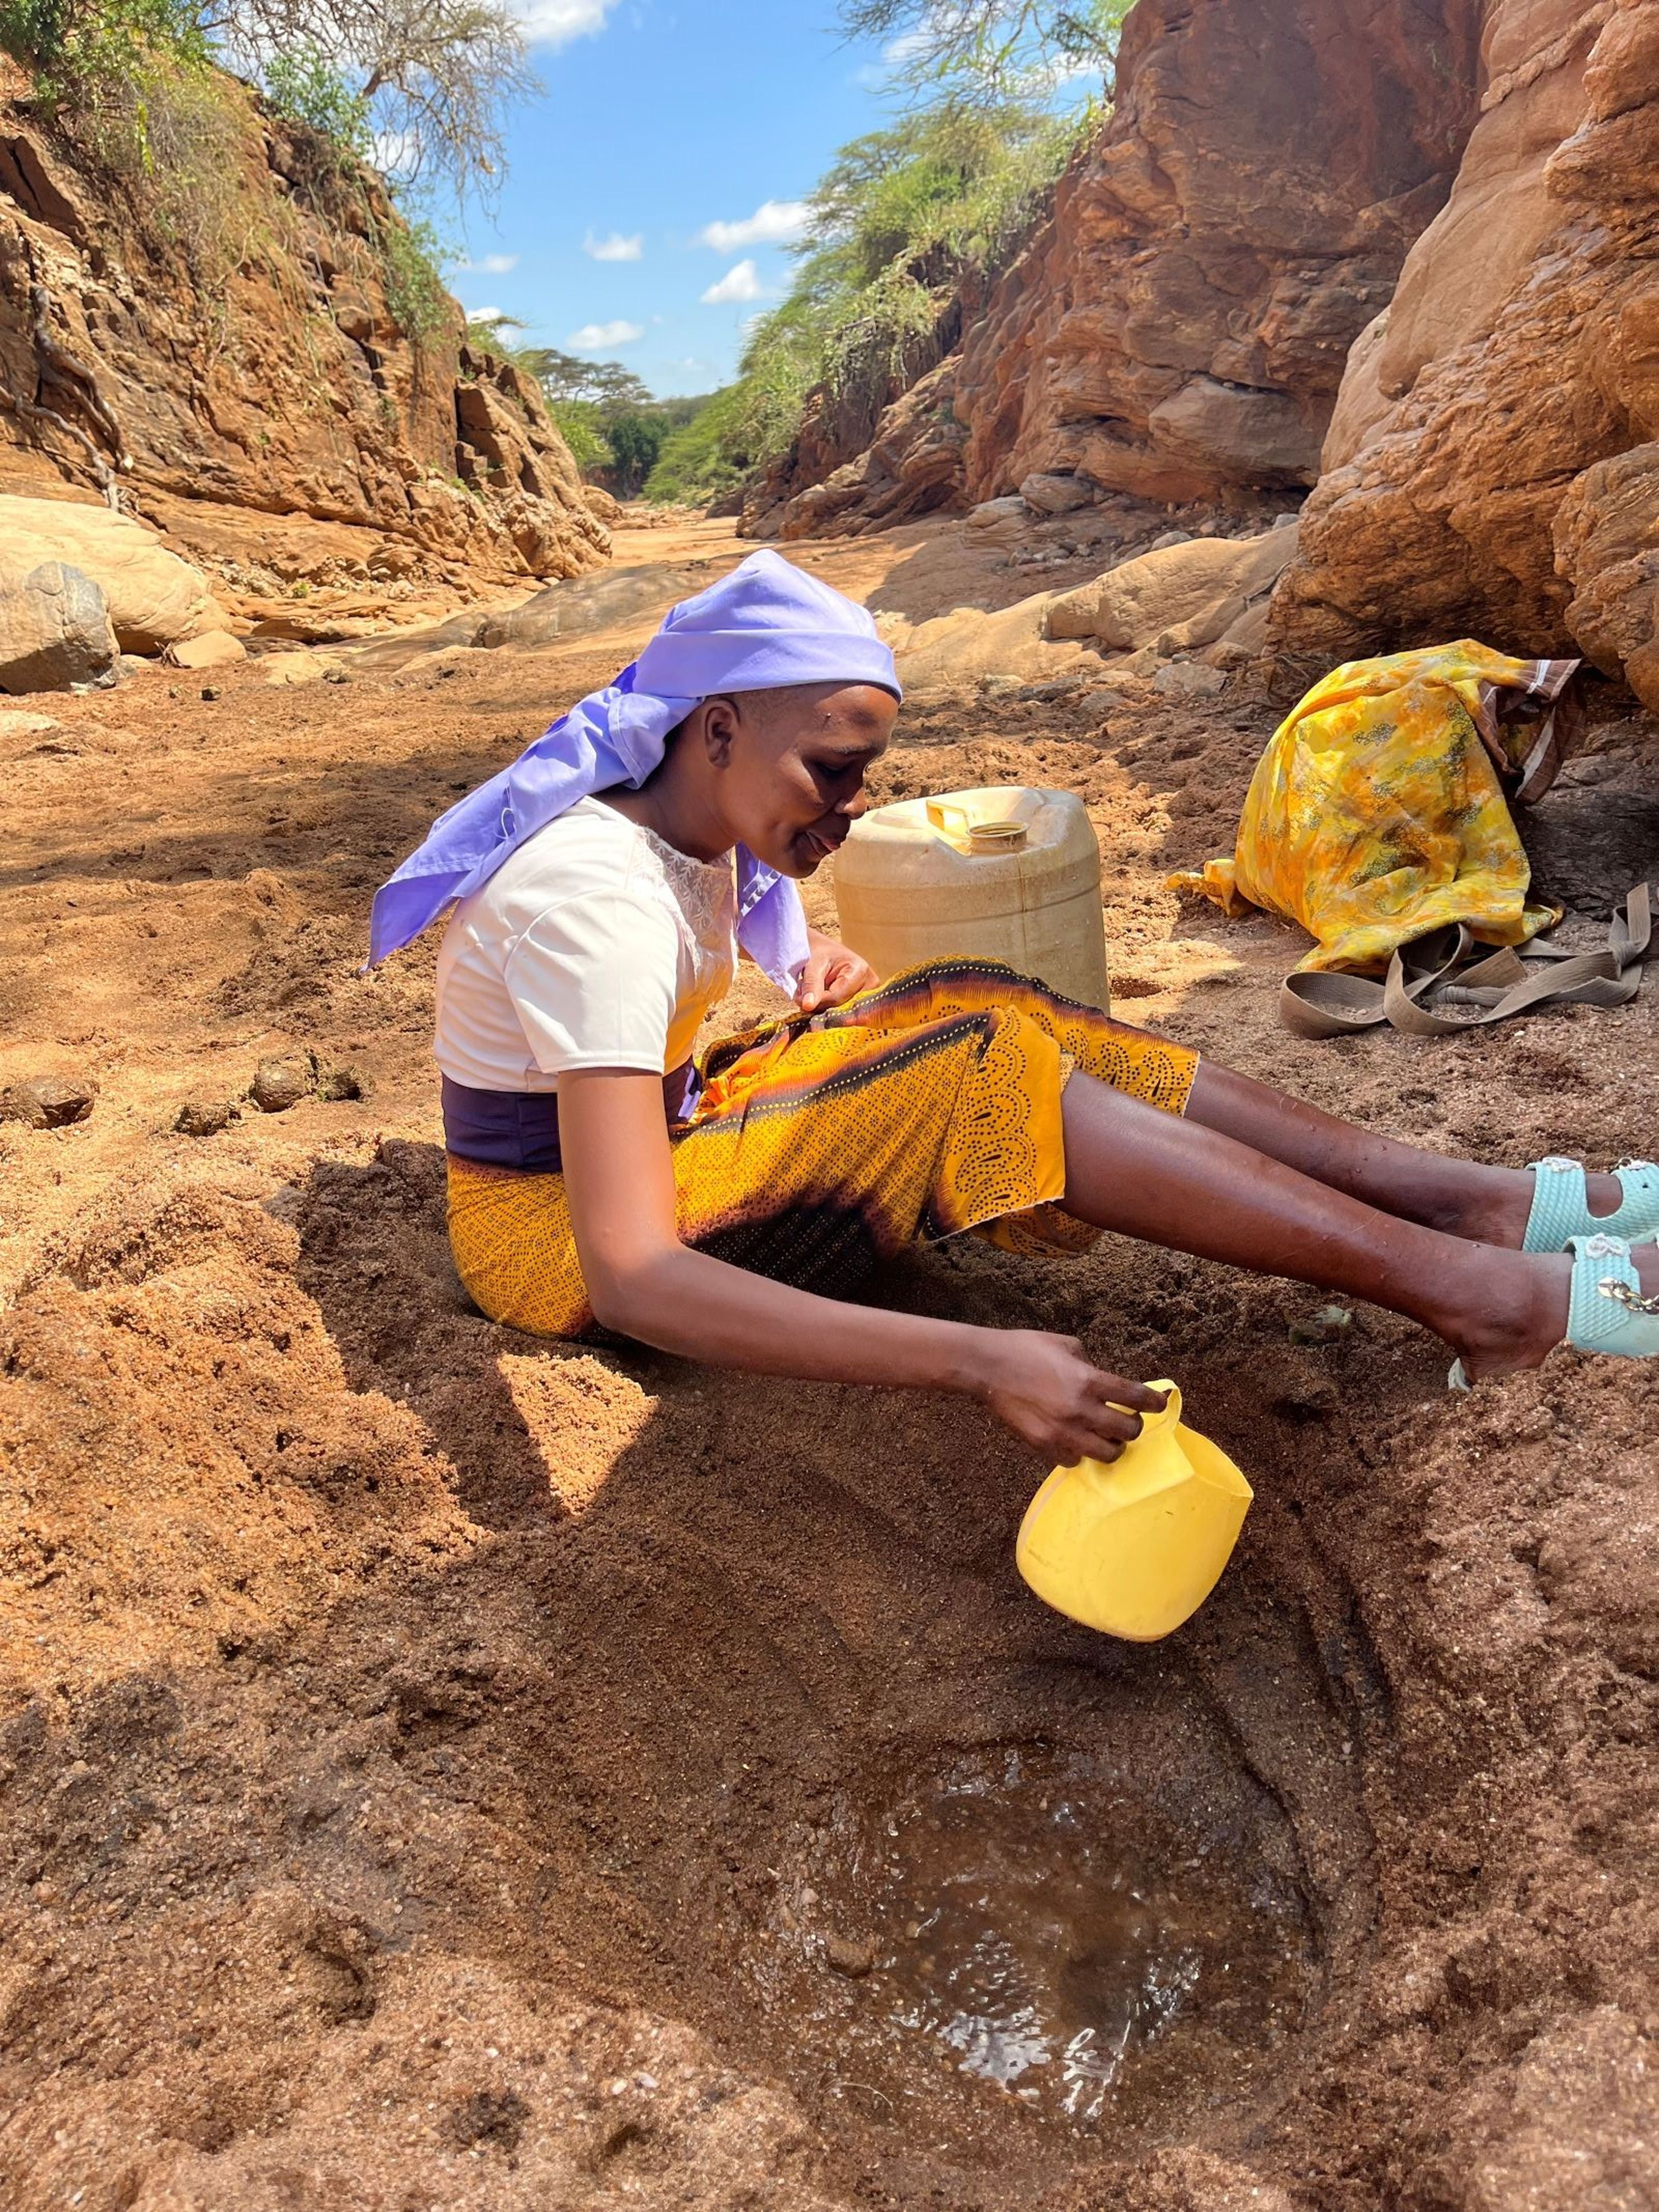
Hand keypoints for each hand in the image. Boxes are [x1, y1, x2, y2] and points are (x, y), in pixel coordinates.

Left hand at [795, 929, 876, 1013]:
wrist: (826, 952)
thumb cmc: (820, 954)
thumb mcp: (813, 964)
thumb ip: (811, 985)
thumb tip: (807, 1006)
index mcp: (860, 971)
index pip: (836, 998)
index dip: (815, 1001)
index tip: (799, 997)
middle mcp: (870, 985)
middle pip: (840, 1009)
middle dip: (819, 1005)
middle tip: (804, 993)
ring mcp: (870, 996)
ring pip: (840, 1015)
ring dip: (821, 1008)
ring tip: (814, 992)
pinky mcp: (864, 1004)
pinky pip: (842, 1015)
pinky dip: (827, 1009)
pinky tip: (822, 998)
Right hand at [978, 1332, 1166, 1462]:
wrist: (986, 1367)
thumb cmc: (1026, 1348)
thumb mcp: (1066, 1345)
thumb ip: (1091, 1365)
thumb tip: (1106, 1382)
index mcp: (1088, 1380)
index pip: (1136, 1397)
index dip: (1154, 1402)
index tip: (1159, 1403)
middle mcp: (1080, 1410)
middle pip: (1128, 1431)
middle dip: (1132, 1425)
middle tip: (1126, 1419)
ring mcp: (1063, 1432)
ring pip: (1107, 1453)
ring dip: (1111, 1445)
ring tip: (1105, 1436)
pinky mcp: (1044, 1446)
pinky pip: (1074, 1461)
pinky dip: (1079, 1454)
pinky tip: (1074, 1442)